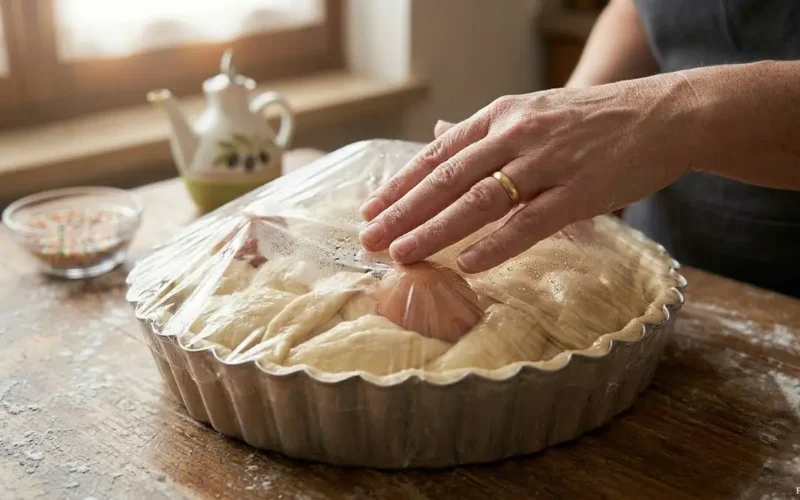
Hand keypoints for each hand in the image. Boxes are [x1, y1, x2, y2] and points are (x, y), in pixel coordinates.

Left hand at [358, 74, 699, 272]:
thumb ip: (484, 131)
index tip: (369, 209)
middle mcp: (516, 135)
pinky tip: (466, 263)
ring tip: (402, 254)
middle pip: (447, 179)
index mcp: (500, 116)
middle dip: (403, 212)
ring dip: (435, 230)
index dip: (400, 184)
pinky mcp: (579, 192)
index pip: (437, 154)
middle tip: (369, 240)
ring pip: (478, 201)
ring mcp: (548, 163)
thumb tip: (437, 136)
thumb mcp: (531, 112)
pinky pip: (530, 223)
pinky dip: (495, 244)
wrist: (664, 114)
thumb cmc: (593, 120)